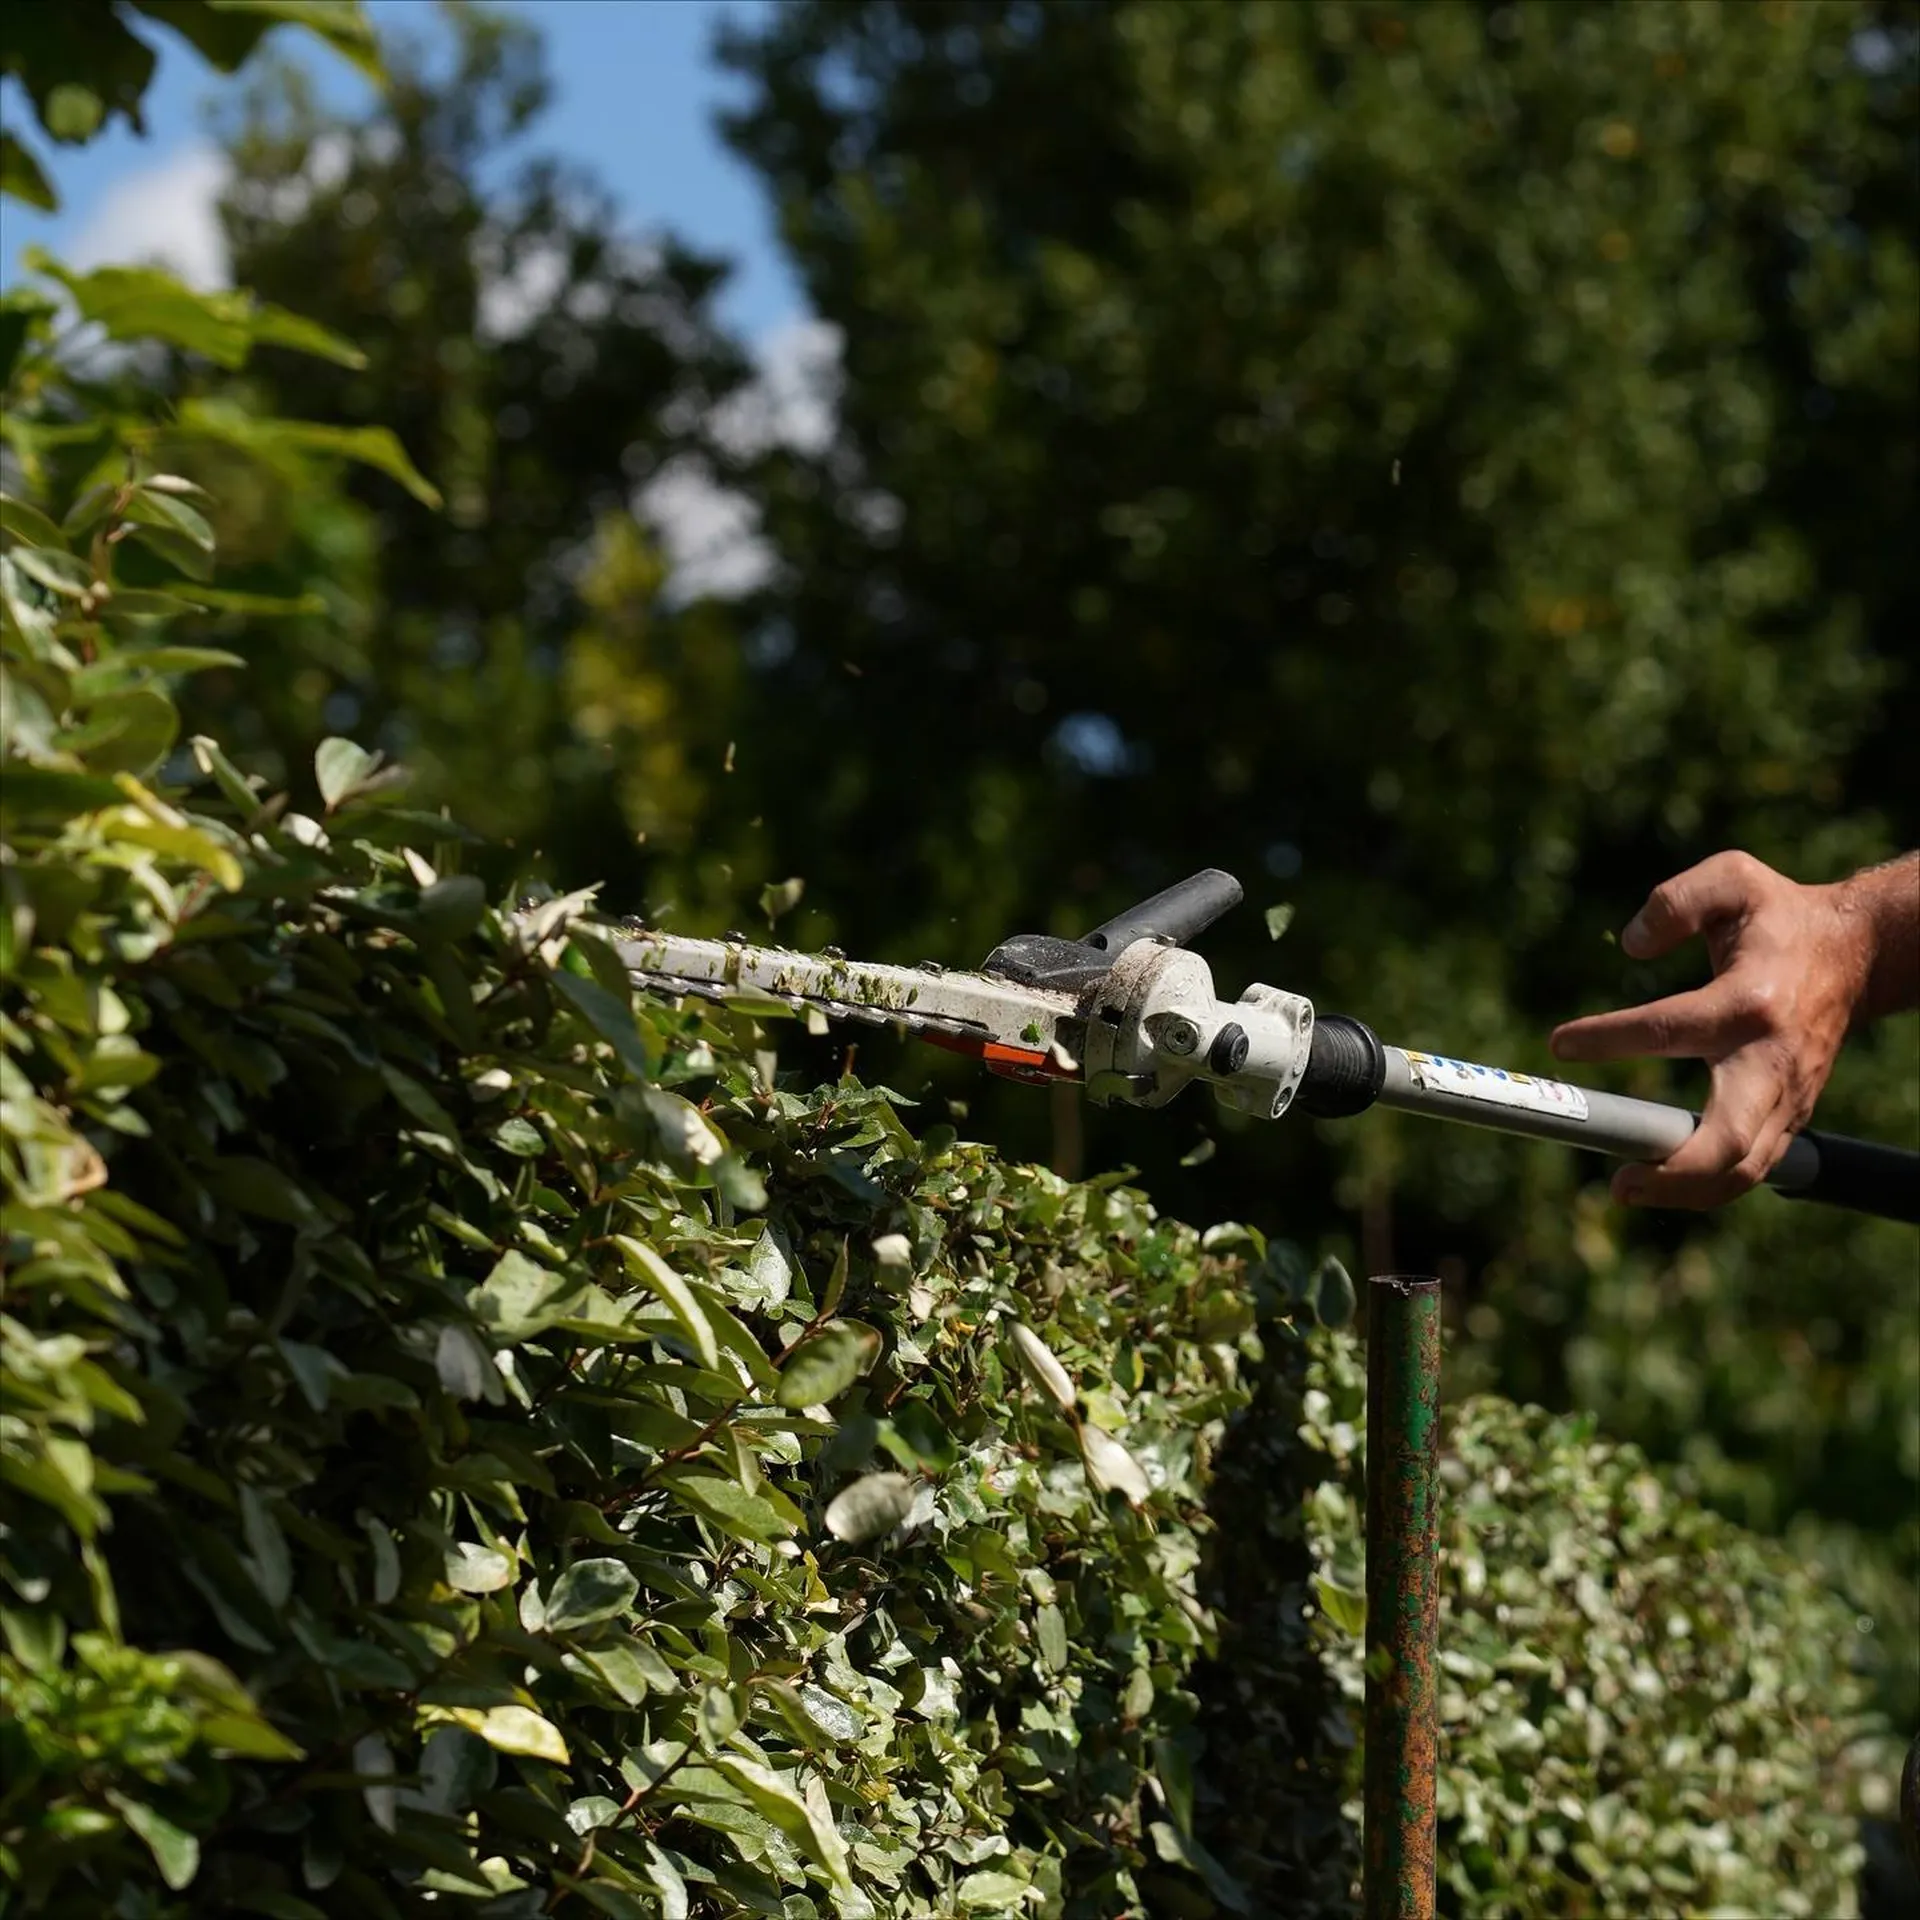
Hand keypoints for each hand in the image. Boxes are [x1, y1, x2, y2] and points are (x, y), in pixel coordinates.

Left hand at [1548, 852, 1874, 1208]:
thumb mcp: (1732, 877)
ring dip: (1686, 1192)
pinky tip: (1662, 1183)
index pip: (1670, 1029)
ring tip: (1629, 1189)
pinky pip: (1752, 1166)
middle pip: (1729, 1138)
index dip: (1609, 1039)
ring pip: (1746, 1168)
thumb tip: (1630, 945)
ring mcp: (1787, 1095)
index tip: (1559, 1043)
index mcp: (1749, 1000)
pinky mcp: (1791, 1115)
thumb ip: (1675, 901)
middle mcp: (1771, 1058)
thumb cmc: (1778, 915)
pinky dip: (1708, 1185)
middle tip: (1617, 1182)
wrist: (1856, 953)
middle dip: (1673, 1170)